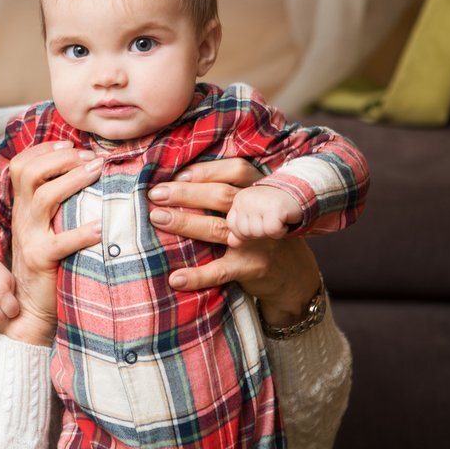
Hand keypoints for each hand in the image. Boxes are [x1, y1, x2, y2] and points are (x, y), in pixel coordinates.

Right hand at [0, 141, 102, 345]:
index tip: (70, 143)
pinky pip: (60, 243)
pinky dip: (81, 233)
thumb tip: (88, 174)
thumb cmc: (48, 263)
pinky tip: (100, 228)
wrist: (29, 306)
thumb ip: (57, 204)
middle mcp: (22, 218)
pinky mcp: (40, 260)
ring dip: (72, 180)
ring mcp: (29, 238)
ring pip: (43, 198)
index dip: (44, 149)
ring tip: (97, 171)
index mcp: (23, 207)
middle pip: (30, 173)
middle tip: (91, 157)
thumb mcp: (45, 227)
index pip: (23, 165)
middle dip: (61, 158)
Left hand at [147, 158, 320, 325]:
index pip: (236, 171)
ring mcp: (258, 240)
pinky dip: (198, 275)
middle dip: (186, 193)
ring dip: (185, 223)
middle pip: (222, 196)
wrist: (294, 275)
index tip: (178, 175)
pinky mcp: (253, 267)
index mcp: (261, 190)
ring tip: (157, 218)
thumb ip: (230, 190)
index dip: (206, 171)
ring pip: (218, 228)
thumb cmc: (261, 231)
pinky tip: (175, 277)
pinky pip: (222, 270)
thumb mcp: (255, 205)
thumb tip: (177, 179)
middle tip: (155, 194)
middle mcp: (261, 212)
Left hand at [226, 186, 302, 246]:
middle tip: (270, 219)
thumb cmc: (275, 206)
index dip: (246, 231)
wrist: (299, 191)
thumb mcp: (255, 216)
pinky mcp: (274, 209)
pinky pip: (272, 231)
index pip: (232, 227)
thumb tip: (232, 243)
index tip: (259, 222)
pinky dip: (280, 231)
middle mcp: (246, 200)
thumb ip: (241, 230)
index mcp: (238, 200)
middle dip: (259, 232)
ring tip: (276, 219)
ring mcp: (258, 203)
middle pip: (244, 232)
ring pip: (257, 233)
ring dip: (270, 231)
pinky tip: (284, 221)